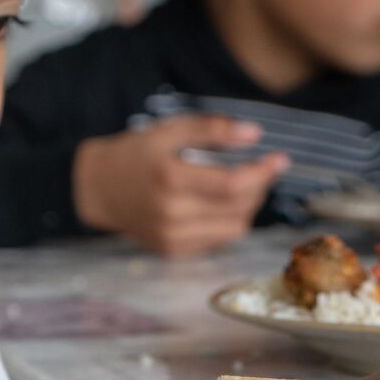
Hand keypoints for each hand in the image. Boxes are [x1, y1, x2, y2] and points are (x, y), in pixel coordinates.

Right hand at [71, 114, 287, 254]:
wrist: (100, 188)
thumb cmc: (138, 153)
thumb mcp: (170, 130)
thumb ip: (212, 129)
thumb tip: (255, 134)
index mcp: (170, 178)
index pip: (232, 184)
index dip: (262, 173)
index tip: (280, 159)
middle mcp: (171, 213)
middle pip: (238, 207)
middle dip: (259, 186)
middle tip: (261, 168)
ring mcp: (171, 236)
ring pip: (234, 228)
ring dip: (248, 206)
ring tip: (242, 185)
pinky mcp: (172, 250)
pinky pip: (218, 240)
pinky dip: (228, 221)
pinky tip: (219, 204)